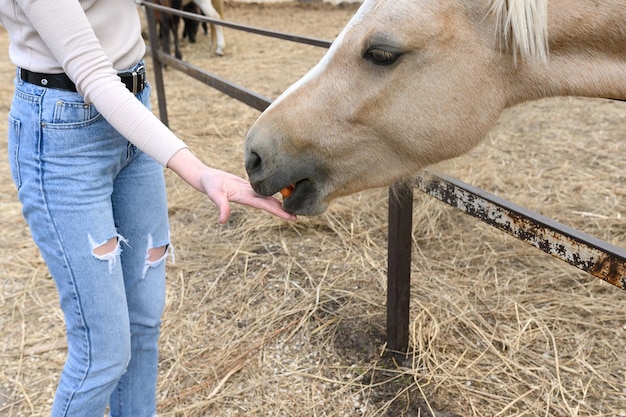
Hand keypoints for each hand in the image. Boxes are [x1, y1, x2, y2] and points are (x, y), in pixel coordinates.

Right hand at [167, 148, 296, 223]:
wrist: (203, 178)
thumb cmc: (208, 184)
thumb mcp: (215, 194)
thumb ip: (221, 206)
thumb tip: (223, 221)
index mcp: (245, 198)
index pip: (267, 206)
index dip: (279, 212)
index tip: (292, 218)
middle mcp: (249, 196)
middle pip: (270, 204)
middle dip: (283, 210)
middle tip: (298, 216)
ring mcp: (248, 191)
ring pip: (267, 196)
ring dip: (279, 201)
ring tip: (292, 204)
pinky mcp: (246, 185)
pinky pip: (262, 188)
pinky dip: (271, 190)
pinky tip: (279, 190)